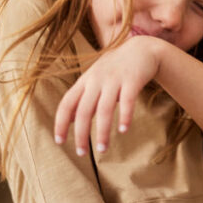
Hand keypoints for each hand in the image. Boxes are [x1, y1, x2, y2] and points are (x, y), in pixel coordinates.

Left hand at [55, 36, 161, 155]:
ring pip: (104, 109)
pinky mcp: (132, 80)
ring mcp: (114, 80)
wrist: (142, 49)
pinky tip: (124, 130)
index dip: (60, 123)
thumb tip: (69, 120)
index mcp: (85, 81)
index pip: (66, 104)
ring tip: (102, 150)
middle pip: (84, 111)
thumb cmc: (116, 68)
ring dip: (102, 132)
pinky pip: (127, 101)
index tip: (60, 142)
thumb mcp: (95, 79)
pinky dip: (124, 116)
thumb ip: (82, 97)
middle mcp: (97, 80)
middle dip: (81, 134)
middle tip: (81, 153)